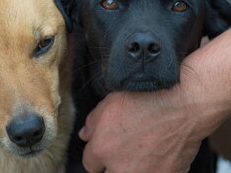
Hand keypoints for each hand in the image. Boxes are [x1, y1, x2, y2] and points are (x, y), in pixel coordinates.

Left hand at [79, 90, 202, 172]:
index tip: (105, 149)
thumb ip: (92, 122)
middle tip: (122, 151)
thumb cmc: (146, 100)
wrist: (182, 108)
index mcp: (102, 149)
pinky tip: (155, 155)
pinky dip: (152, 169)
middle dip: (110, 165)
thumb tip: (84, 135)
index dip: (96, 155)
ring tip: (139, 153)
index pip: (89, 164)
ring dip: (130, 168)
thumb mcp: (110, 103)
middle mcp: (119, 168)